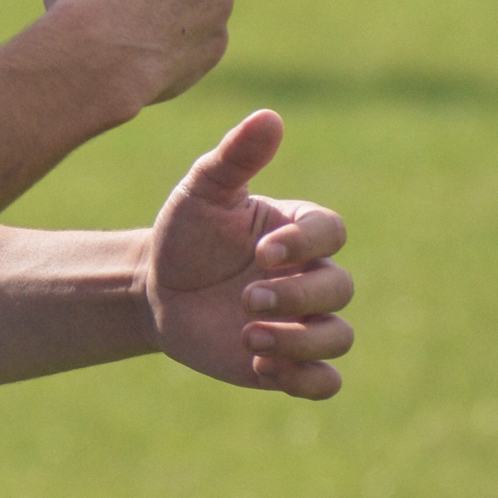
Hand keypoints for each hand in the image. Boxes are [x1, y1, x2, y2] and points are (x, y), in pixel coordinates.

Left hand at [145, 109, 352, 397]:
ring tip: (249, 337)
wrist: (157, 289)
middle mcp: (310, 273)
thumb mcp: (203, 190)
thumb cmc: (186, 232)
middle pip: (339, 288)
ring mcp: (304, 320)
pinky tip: (260, 366)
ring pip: (339, 337)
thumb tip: (269, 116)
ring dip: (301, 343)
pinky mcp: (289, 361)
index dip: (304, 244)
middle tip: (247, 300)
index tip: (262, 252)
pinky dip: (305, 380)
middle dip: (297, 298)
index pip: (331, 231)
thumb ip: (237, 156)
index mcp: (298, 228)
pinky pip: (326, 381)